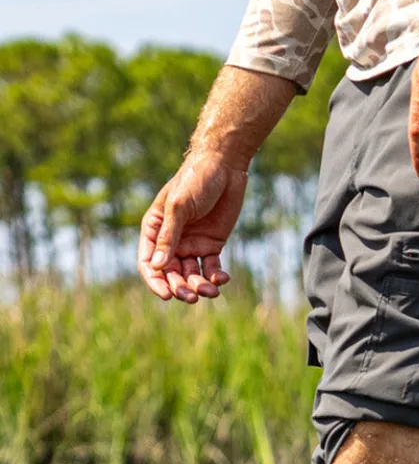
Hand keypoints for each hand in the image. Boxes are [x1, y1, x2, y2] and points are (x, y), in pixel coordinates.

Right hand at [137, 154, 247, 303]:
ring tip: (211, 291)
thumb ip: (169, 236)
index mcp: (155, 229)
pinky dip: (216, 277)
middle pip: (171, 273)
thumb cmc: (196, 180)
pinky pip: (211, 268)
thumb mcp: (179, 207)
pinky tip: (222, 279)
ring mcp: (192, 244)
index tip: (167, 295)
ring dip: (199, 286)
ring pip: (192, 274)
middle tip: (191, 297)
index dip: (155, 281)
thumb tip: (157, 266)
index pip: (149, 262)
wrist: (224, 166)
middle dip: (180, 287)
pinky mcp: (211, 245)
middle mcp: (171, 240)